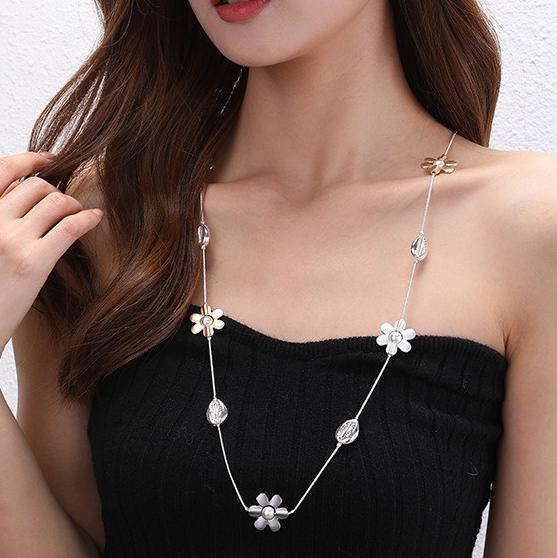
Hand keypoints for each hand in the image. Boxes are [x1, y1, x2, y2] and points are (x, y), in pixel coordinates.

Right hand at [0, 152, 103, 349]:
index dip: (30, 160)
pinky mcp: (33, 261)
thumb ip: (3, 217)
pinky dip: (87, 218)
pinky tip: (96, 219)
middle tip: (68, 206)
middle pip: (36, 185)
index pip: (3, 169)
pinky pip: (69, 225)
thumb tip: (28, 193)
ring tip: (79, 216)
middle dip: (58, 191)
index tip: (51, 159)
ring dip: (74, 205)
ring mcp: (10, 239)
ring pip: (56, 201)